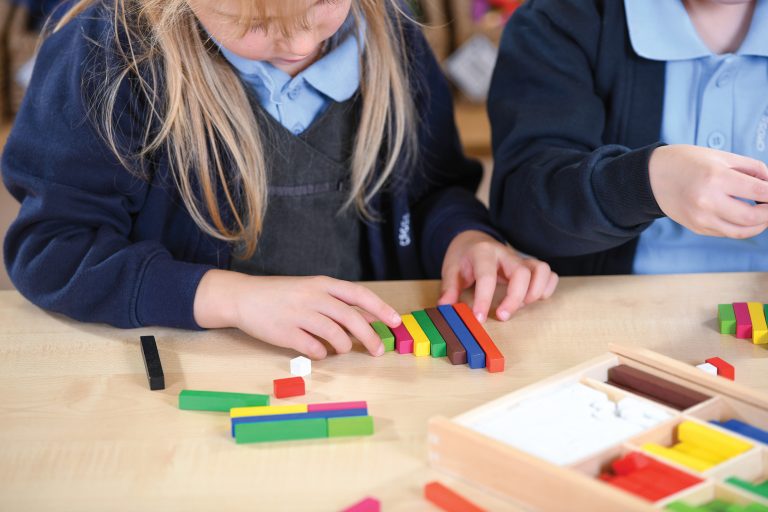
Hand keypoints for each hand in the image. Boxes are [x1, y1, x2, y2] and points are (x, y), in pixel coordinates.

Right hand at [193, 270, 401, 358]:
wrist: (243, 297)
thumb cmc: (282, 295)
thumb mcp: (311, 289)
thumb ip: (336, 302)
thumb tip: (367, 320)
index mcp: (323, 284)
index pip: (359, 295)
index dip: (380, 308)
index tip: (395, 322)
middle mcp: (313, 297)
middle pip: (351, 318)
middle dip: (369, 337)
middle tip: (377, 350)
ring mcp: (299, 315)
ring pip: (335, 336)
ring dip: (343, 347)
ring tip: (340, 349)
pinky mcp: (286, 333)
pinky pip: (314, 349)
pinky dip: (321, 354)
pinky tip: (317, 351)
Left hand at [438, 230, 557, 322]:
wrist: (473, 239)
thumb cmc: (463, 257)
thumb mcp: (450, 269)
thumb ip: (449, 288)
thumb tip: (445, 308)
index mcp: (483, 253)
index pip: (487, 276)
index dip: (484, 299)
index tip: (479, 318)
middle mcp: (505, 254)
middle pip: (521, 273)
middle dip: (514, 299)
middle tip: (502, 316)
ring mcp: (520, 259)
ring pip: (541, 270)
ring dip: (535, 292)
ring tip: (521, 305)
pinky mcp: (530, 266)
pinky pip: (549, 274)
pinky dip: (546, 288)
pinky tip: (533, 299)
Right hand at [648, 145, 767, 237]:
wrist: (652, 176)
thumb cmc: (688, 161)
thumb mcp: (722, 156)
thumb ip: (753, 169)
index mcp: (716, 177)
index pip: (760, 192)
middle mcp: (707, 201)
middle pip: (754, 217)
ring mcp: (700, 218)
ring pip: (741, 231)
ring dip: (760, 225)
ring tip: (763, 214)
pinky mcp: (696, 227)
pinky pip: (726, 232)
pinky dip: (741, 227)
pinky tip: (745, 217)